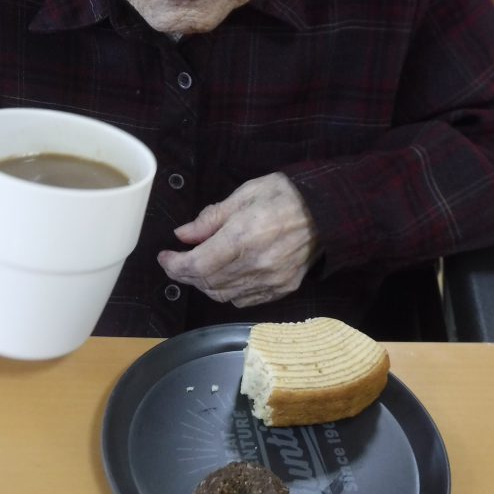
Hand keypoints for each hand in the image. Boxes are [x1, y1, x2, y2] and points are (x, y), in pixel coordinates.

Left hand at [157, 172, 318, 306]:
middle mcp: (256, 264)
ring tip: (196, 269)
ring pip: (223, 295)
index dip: (175, 264)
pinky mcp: (282, 288)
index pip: (197, 264)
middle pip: (207, 282)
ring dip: (203, 285)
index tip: (164, 257)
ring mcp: (271, 280)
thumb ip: (211, 218)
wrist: (328, 210)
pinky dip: (227, 292)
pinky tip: (223, 278)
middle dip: (185, 274)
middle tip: (176, 262)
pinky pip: (244, 300)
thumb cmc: (284, 195)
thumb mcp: (244, 194)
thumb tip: (183, 236)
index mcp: (243, 237)